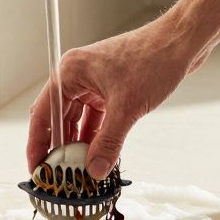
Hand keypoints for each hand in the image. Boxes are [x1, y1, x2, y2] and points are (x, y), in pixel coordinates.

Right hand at [27, 20, 198, 178]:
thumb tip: (95, 169)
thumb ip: (109, 142)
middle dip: (60, 148)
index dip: (38, 145)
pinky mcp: (110, 89)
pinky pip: (96, 118)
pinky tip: (98, 155)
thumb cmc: (153, 59)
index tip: (38, 168)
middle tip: (60, 175)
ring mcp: (94, 82)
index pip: (43, 115)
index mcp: (70, 73)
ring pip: (78, 121)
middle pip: (59, 120)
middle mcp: (78, 76)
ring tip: (79, 170)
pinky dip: (97, 136)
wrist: (181, 44)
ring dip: (79, 144)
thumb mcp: (126, 107)